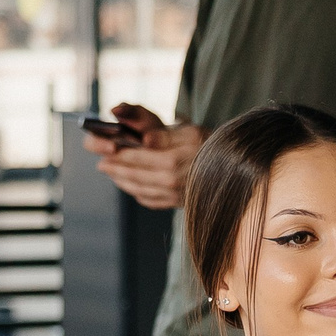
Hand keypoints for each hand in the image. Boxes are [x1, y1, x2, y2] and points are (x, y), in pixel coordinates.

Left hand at [86, 104, 203, 210]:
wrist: (234, 167)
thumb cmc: (210, 144)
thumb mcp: (190, 132)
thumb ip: (163, 135)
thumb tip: (142, 139)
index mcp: (171, 161)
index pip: (134, 156)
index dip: (116, 153)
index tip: (103, 149)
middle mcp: (170, 181)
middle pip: (133, 174)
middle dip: (114, 168)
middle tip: (101, 164)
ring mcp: (173, 195)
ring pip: (138, 189)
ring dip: (122, 181)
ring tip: (111, 173)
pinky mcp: (177, 204)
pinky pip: (149, 200)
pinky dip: (136, 193)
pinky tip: (130, 186)